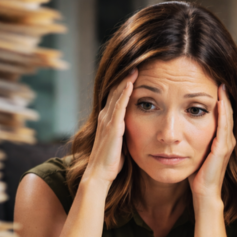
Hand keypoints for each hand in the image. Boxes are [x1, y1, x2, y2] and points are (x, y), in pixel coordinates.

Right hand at [84, 68, 137, 184]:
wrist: (100, 174)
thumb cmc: (111, 161)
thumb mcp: (120, 142)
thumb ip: (125, 132)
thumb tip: (137, 129)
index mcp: (109, 120)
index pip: (117, 97)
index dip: (125, 84)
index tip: (136, 72)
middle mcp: (106, 117)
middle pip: (116, 91)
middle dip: (125, 77)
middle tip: (136, 62)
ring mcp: (108, 121)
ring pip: (117, 95)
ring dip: (125, 81)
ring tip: (135, 67)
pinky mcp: (113, 127)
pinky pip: (119, 107)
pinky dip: (124, 94)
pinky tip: (131, 83)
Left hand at [189, 84, 234, 201]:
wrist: (204, 194)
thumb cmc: (197, 177)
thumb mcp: (195, 154)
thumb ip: (192, 142)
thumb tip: (180, 132)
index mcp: (220, 141)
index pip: (222, 116)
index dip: (220, 102)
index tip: (213, 86)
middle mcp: (226, 141)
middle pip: (227, 114)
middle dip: (224, 97)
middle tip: (221, 81)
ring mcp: (226, 145)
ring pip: (227, 118)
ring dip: (225, 101)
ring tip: (221, 86)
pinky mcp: (222, 149)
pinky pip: (223, 127)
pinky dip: (223, 113)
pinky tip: (219, 102)